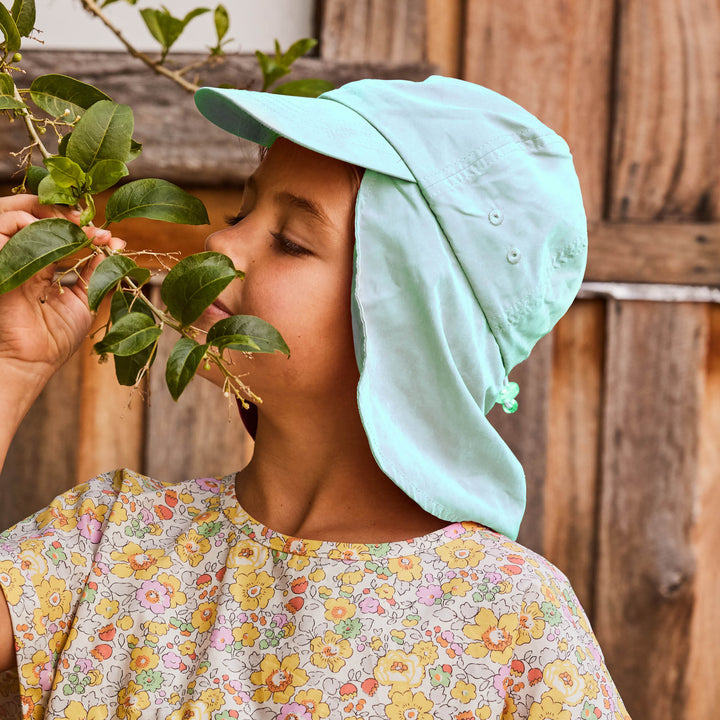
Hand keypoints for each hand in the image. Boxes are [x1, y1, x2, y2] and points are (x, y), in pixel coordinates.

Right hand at [0, 194, 123, 384]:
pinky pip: (4, 224)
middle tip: (91, 223)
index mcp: (42, 267)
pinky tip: (58, 234)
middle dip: (66, 213)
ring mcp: (9, 257)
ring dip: (52, 212)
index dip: (83, 229)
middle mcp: (23, 258)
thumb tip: (116, 244)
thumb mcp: (86, 300)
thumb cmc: (56, 338)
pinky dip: (31, 221)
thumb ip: (97, 272)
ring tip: (77, 224)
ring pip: (20, 213)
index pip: (59, 233)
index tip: (109, 237)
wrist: (32, 360)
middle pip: (38, 216)